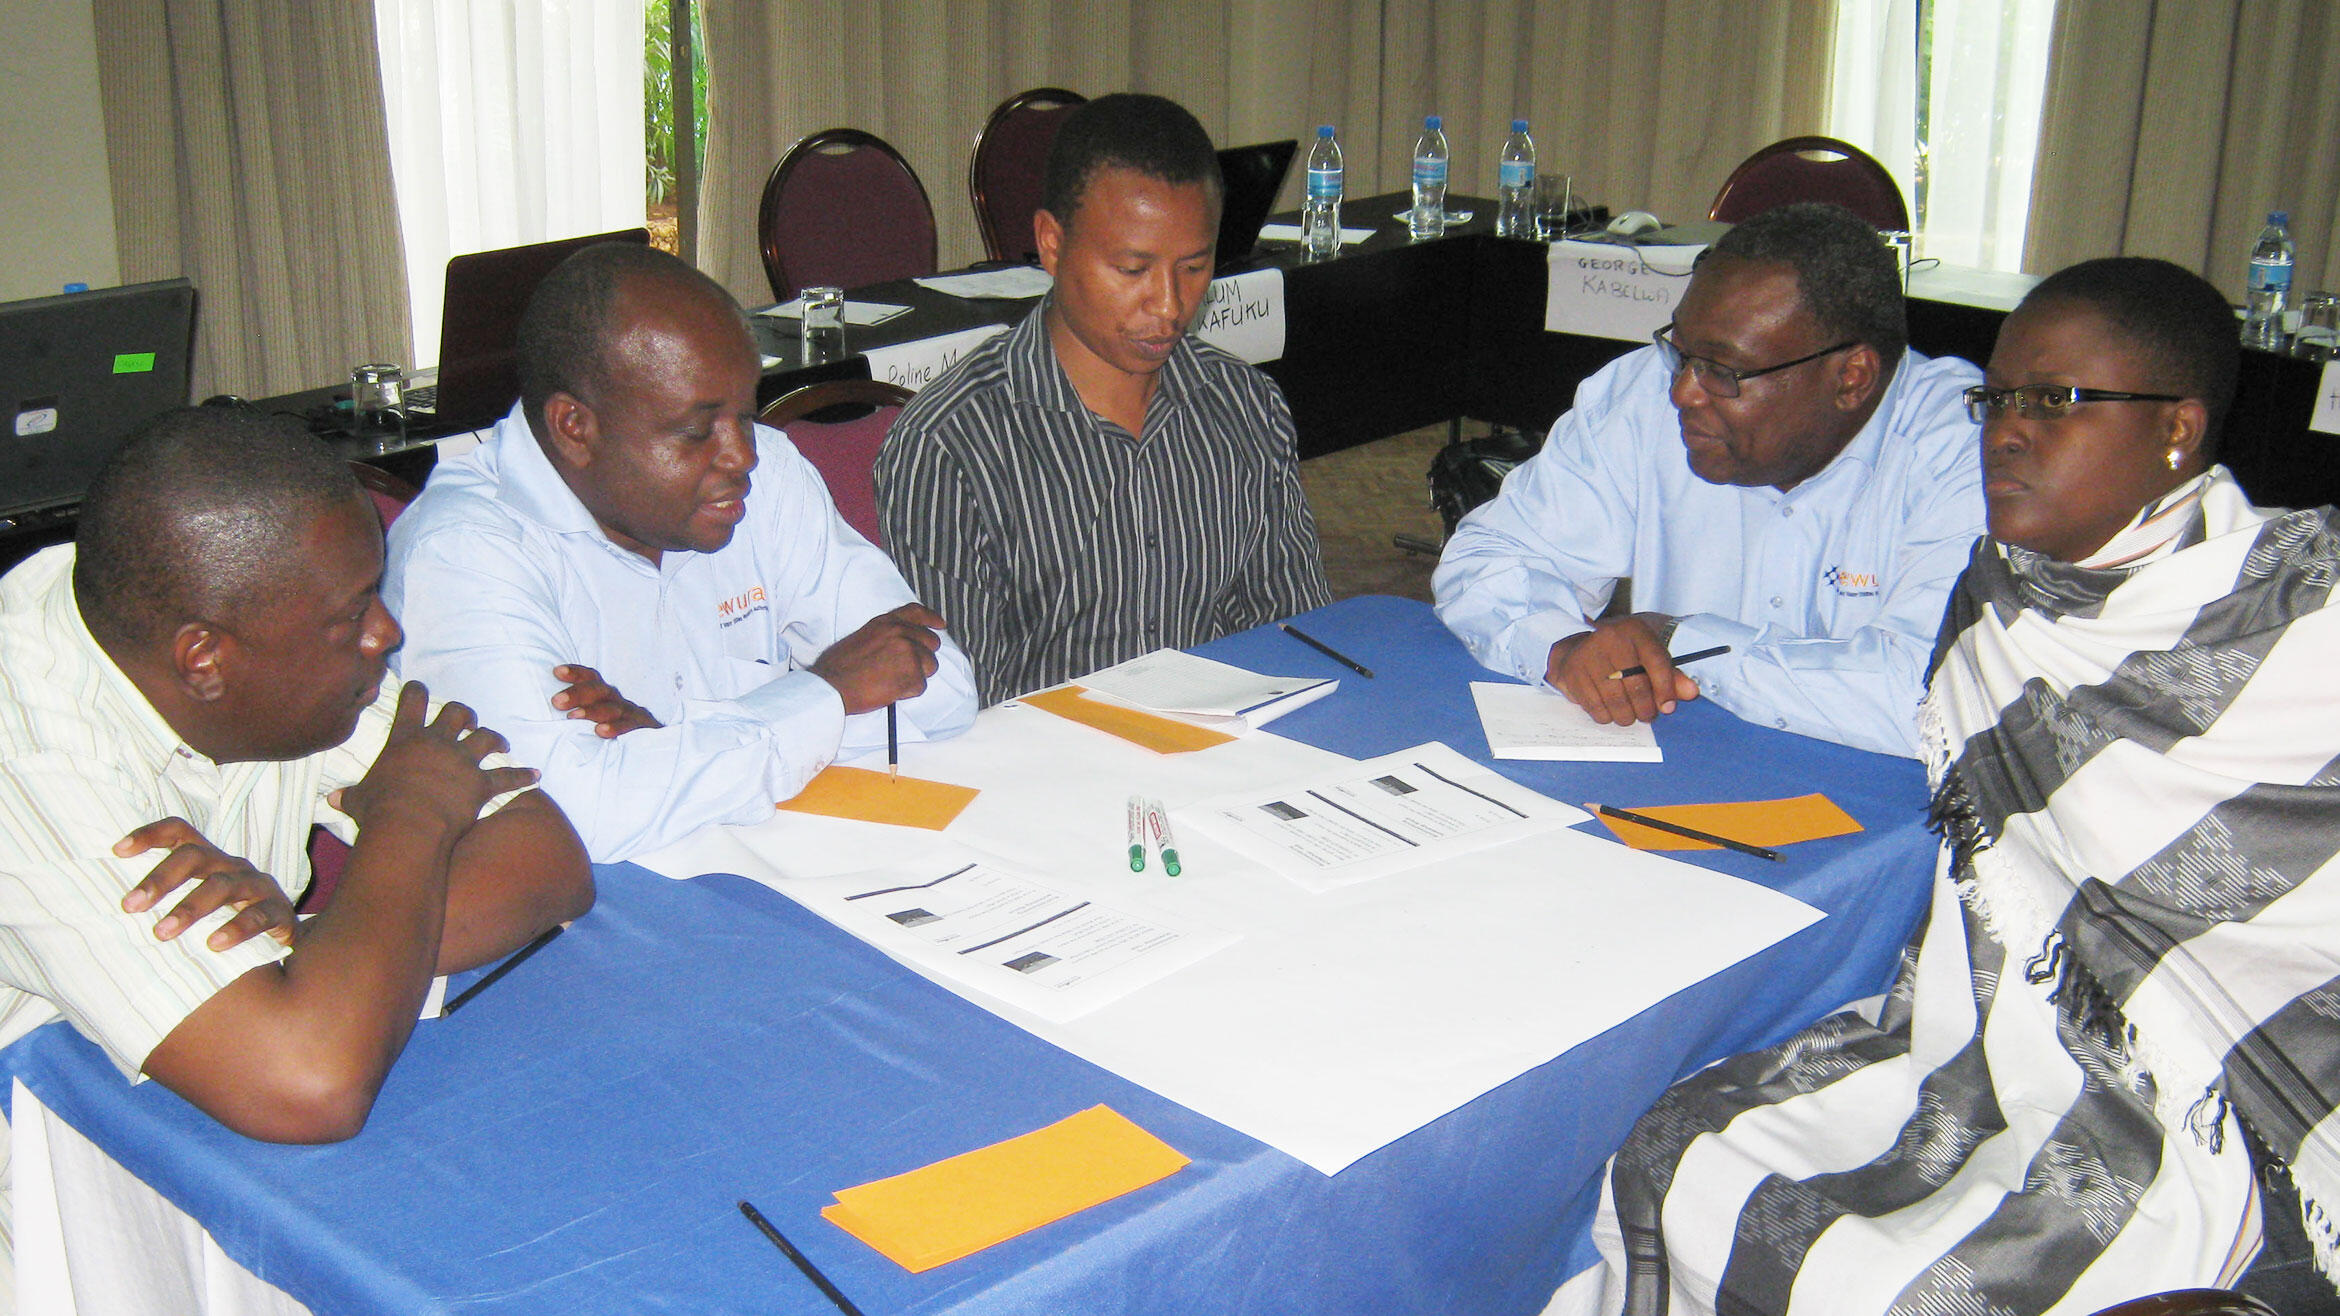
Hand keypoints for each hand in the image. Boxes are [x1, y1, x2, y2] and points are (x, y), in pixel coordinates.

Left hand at [114, 818, 296, 950]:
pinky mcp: (280, 911)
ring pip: (221, 885)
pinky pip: (258, 915)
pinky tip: (213, 945)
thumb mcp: (199, 906)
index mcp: (210, 860)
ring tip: (161, 933)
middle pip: (195, 856)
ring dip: (188, 908)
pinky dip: (235, 928)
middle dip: (159, 879)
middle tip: (129, 906)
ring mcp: (258, 886)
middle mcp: (232, 866)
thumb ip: (166, 903)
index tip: (117, 851)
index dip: (150, 835)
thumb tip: (111, 912)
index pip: (180, 832)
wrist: (286, 943)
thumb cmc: (227, 923)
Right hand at [331, 683, 539, 839]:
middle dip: (463, 714)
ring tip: (500, 743)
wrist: (408, 825)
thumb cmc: (378, 810)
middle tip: (465, 720)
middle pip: (457, 712)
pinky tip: (535, 775)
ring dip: (495, 738)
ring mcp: (462, 761)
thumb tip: (332, 800)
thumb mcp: (359, 799)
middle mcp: (437, 743)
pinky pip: (508, 777)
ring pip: (486, 737)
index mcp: (405, 740)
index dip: (417, 692)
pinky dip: (523, 776)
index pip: (412, 702)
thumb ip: (351, 795)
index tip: (420, 688)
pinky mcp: (481, 784)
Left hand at [549, 664, 659, 737]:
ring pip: (612, 708)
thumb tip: (538, 719)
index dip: (576, 673)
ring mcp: (632, 715)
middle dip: (577, 693)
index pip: (591, 679)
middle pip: (599, 691)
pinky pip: (630, 727)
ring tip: (572, 716)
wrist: (656, 751)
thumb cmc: (615, 736)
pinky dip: (616, 728)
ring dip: (592, 711)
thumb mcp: (597, 722)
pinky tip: (600, 731)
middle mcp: (618, 702)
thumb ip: (577, 716)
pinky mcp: (644, 730)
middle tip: (556, 701)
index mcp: (606, 697)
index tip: (557, 672)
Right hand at [808, 604, 945, 715]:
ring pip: (929, 666)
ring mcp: (908, 652)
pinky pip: (920, 686)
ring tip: (891, 680)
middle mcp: (899, 633)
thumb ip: (886, 636)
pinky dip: (908, 692)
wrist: (831, 686)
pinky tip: (889, 690)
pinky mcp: (912, 673)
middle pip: (931, 643)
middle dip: (922, 657)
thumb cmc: (839, 667)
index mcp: (885, 623)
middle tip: (904, 669)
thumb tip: (905, 644)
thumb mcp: (863, 637)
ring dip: (915, 676)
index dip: (931, 619)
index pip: (916, 612)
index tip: (940, 625)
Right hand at [1545, 613, 1699, 725]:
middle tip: (1647, 715)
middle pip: (1636, 684)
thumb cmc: (1621, 654)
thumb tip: (1691, 692)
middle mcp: (1611, 637)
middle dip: (1645, 708)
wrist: (1576, 646)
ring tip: (1629, 716)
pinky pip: (1595, 705)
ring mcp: (1589, 654)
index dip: (1666, 689)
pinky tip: (1610, 712)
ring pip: (1616, 698)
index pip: (1657, 662)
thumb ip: (1671, 675)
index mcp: (1635, 630)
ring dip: (1626, 715)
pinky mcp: (1573, 672)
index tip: (1668, 707)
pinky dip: (1606, 715)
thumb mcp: (1647, 656)